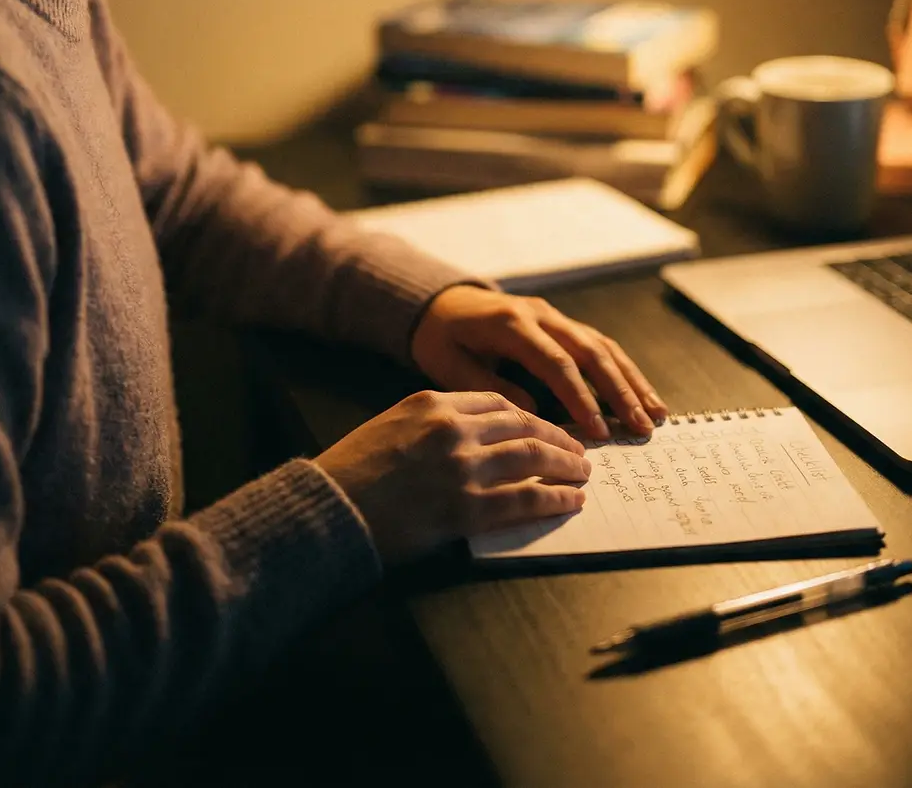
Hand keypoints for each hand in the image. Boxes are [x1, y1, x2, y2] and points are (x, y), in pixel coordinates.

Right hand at [316, 389, 589, 564]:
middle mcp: (453, 429)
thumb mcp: (392, 424)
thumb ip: (434, 422)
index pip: (498, 401)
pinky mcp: (466, 510)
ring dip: (566, 466)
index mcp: (433, 402)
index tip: (548, 425)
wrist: (328, 510)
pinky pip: (525, 500)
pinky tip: (571, 502)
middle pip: (524, 425)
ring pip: (532, 458)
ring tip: (583, 474)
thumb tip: (478, 436)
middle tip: (580, 449)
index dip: (532, 415)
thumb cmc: (353, 471)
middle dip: (558, 437)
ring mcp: (462, 469)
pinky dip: (555, 500)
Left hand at [410, 285, 667, 440]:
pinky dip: (624, 371)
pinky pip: (600, 345)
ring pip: (603, 347)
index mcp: (512, 323)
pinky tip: (642, 395)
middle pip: (590, 352)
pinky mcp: (563, 325)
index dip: (580, 397)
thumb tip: (532, 412)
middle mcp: (541, 315)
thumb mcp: (448, 365)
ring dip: (632, 381)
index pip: (555, 362)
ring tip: (656, 415)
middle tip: (642, 427)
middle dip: (619, 391)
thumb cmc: (442, 338)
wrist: (443, 303)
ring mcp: (556, 317)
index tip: (599, 432)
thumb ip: (487, 387)